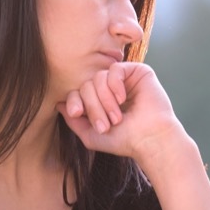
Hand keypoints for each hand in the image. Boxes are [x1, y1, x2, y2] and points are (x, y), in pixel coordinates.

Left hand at [57, 62, 179, 160]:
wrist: (149, 139)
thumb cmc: (124, 140)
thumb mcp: (90, 135)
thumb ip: (73, 120)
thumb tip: (59, 103)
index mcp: (101, 102)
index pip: (78, 92)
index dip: (74, 100)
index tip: (79, 113)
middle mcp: (112, 89)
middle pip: (86, 85)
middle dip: (92, 106)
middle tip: (105, 125)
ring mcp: (125, 80)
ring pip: (98, 78)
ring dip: (104, 100)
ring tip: (117, 117)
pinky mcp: (138, 72)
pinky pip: (114, 69)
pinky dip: (114, 85)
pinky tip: (123, 99)